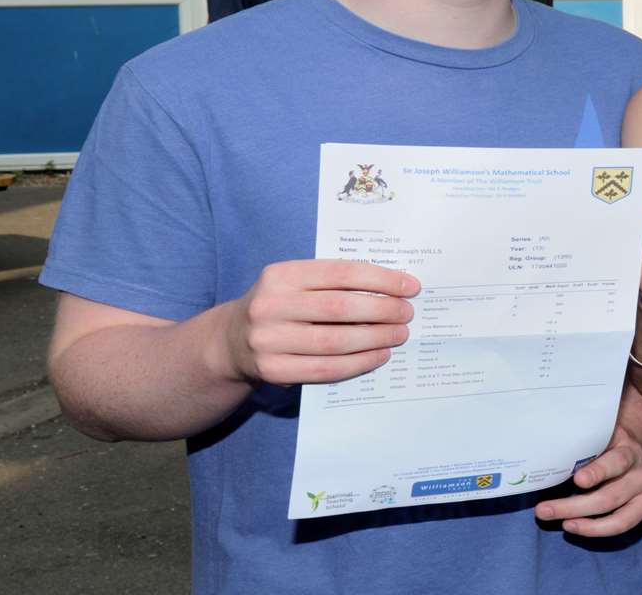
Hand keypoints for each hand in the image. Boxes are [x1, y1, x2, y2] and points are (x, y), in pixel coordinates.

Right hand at [220, 260, 418, 385]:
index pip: (341, 273)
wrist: (231, 341)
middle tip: (407, 313)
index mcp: (281, 275)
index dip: (380, 280)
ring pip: (334, 342)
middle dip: (382, 311)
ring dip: (375, 339)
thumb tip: (393, 288)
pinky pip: (324, 369)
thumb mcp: (296, 283)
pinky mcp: (272, 370)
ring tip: (399, 335)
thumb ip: (333, 282)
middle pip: (340, 308)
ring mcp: (268, 340)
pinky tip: (379, 355)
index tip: (410, 286)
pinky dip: (358, 363)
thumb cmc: (280, 306)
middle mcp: (270, 305)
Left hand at [534, 411, 641, 536]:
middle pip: (609, 496)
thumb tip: (547, 454)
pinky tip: (577, 527)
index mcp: (630, 449)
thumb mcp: (602, 433)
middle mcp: (641, 472)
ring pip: (616, 516)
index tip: (577, 480)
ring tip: (560, 523)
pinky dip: (597, 530)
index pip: (617, 462)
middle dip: (574, 506)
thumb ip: (585, 443)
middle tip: (544, 510)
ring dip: (585, 524)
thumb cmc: (611, 439)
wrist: (639, 442)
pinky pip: (622, 525)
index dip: (597, 473)